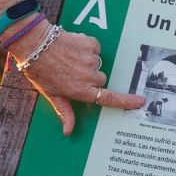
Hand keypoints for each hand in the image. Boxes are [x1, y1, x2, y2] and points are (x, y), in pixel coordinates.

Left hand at [8, 23, 144, 134]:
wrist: (34, 43)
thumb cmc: (40, 71)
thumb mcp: (51, 94)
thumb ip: (64, 112)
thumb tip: (68, 131)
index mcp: (80, 90)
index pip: (109, 98)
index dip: (126, 101)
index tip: (140, 101)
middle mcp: (88, 76)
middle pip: (101, 80)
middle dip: (91, 78)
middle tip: (72, 73)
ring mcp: (91, 60)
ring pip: (98, 64)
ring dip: (87, 62)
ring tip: (69, 59)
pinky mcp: (90, 44)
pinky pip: (95, 48)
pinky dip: (87, 48)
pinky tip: (73, 48)